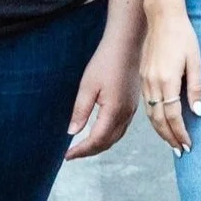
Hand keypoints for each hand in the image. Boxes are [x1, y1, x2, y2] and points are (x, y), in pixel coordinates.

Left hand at [65, 22, 141, 159]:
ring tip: (83, 146)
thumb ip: (80, 111)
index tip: (67, 155)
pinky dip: (109, 136)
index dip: (81, 150)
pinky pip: (121, 128)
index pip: (96, 140)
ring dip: (100, 145)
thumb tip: (72, 133)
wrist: (126, 44)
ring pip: (116, 137)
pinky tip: (100, 132)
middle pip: (107, 143)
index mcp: (114, 111)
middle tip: (73, 153)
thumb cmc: (106, 61)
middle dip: (89, 151)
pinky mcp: (133, 104)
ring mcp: (132, 110)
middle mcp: (126, 114)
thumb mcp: (87, 86)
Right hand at [138, 8, 200, 152]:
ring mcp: (145, 80)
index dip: (180, 133)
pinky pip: (147, 104)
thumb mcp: (195, 60)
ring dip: (161, 131)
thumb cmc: (183, 36)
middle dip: (170, 138)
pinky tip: (161, 122)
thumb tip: (198, 112)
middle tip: (181, 151)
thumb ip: (196, 87)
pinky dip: (154, 118)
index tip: (188, 146)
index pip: (173, 116)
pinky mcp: (143, 76)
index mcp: (167, 80)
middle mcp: (153, 83)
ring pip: (150, 114)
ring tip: (172, 142)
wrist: (162, 17)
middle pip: (159, 120)